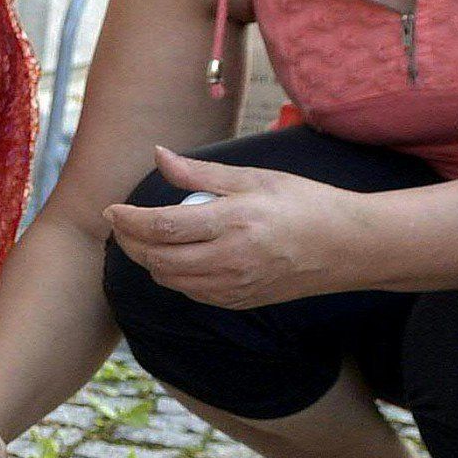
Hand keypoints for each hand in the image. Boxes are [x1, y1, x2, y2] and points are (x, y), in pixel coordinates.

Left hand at [106, 146, 378, 308]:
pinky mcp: (238, 302)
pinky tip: (176, 257)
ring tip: (143, 239)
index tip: (112, 209)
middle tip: (122, 224)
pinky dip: (174, 276)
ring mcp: (233, 286)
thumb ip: (200, 173)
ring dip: (149, 261)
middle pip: (157, 259)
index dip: (130, 220)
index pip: (163, 226)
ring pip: (170, 280)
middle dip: (130, 242)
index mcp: (232, 222)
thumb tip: (158, 155)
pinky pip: (191, 293)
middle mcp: (230, 260)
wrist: (345, 246)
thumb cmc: (303, 203)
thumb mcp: (254, 178)